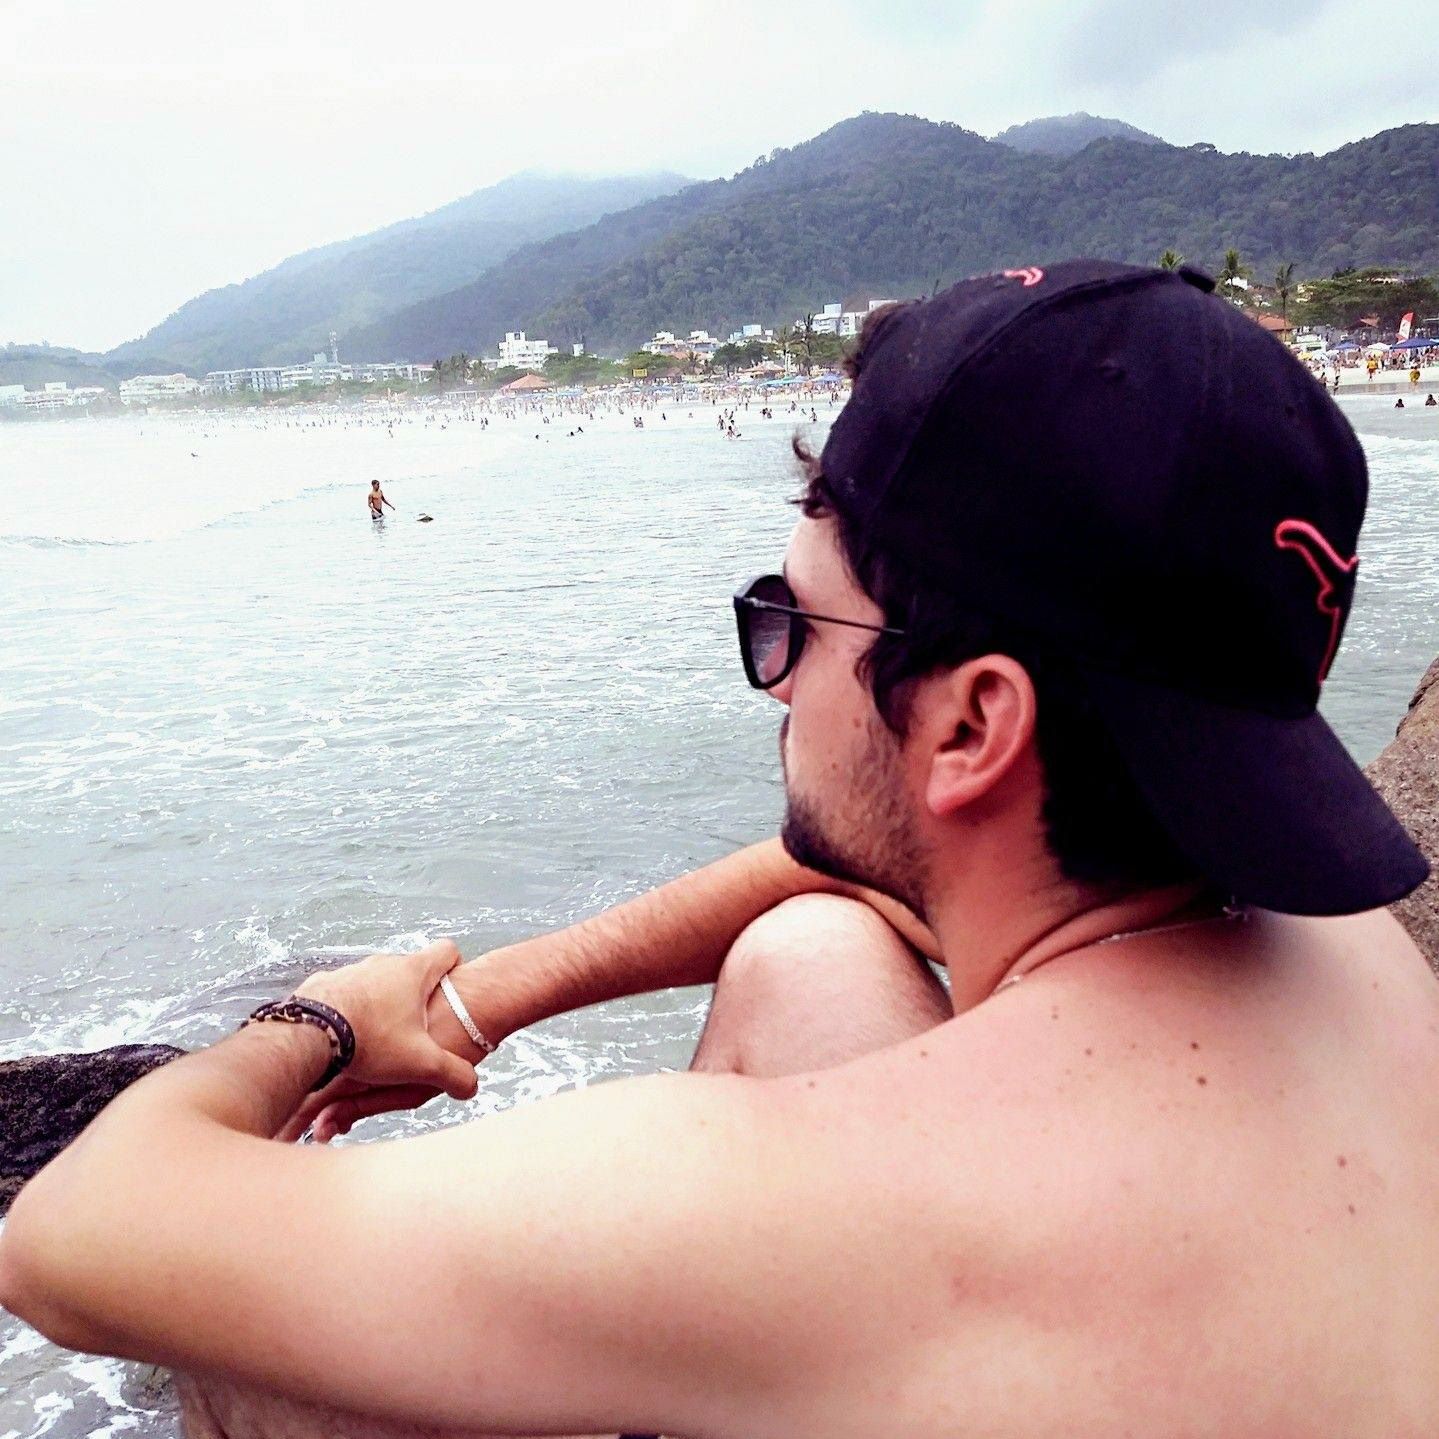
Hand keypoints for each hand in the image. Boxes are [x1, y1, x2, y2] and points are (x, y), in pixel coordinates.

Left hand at [277, 940, 478, 1140]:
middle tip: (411, 1030)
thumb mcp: (420, 1064)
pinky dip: (347, 1011)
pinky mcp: (323, 984)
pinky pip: (344, 992)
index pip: (447, 951)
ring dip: (378, 1004)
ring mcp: (351, 971)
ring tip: (374, 1039)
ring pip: (374, 982)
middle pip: (408, 970)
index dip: (454, 966)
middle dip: (412, 997)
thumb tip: (471, 1087)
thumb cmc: (371, 1041)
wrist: (308, 1033)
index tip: (451, 986)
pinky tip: (344, 1038)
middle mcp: (382, 964)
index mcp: (412, 972)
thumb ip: (452, 1074)